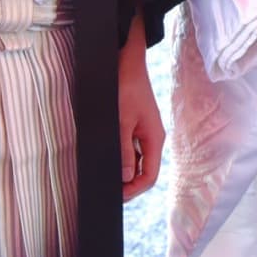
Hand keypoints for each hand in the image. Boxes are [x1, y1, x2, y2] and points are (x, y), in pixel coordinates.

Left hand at [118, 16, 163, 200]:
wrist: (126, 60)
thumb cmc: (125, 87)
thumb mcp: (121, 121)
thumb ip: (123, 150)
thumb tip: (124, 178)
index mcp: (154, 139)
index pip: (149, 176)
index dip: (134, 190)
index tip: (115, 196)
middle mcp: (151, 138)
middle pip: (142, 171)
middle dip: (126, 183)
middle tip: (105, 189)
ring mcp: (142, 131)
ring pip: (134, 160)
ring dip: (121, 169)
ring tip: (102, 175)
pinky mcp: (133, 124)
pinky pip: (128, 147)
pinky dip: (118, 155)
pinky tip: (104, 157)